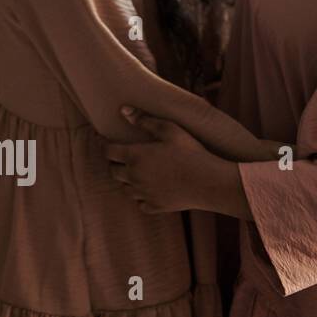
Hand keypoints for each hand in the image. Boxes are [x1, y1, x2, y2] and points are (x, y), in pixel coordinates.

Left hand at [103, 106, 249, 216]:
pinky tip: (150, 190)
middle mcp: (134, 176)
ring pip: (125, 189)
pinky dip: (142, 197)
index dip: (107, 146)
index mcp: (134, 156)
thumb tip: (124, 110)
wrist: (210, 182)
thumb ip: (145, 120)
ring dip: (128, 181)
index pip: (108, 152)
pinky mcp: (155, 206)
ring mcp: (143, 193)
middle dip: (116, 164)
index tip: (110, 144)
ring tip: (139, 173)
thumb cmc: (190, 152)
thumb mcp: (169, 129)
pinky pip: (140, 203)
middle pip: (113, 171)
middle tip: (125, 158)